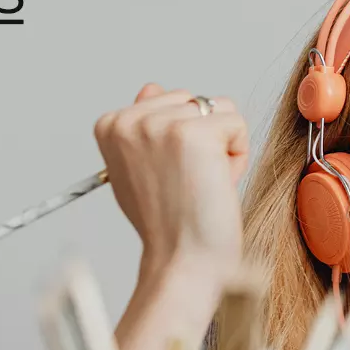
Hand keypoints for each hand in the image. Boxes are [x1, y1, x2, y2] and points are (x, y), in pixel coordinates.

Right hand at [93, 84, 249, 282]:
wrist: (182, 261)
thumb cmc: (168, 225)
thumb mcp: (140, 170)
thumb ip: (145, 129)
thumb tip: (153, 87)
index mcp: (112, 125)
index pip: (170, 103)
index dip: (182, 144)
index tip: (170, 179)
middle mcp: (130, 120)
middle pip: (195, 102)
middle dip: (204, 140)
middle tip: (189, 184)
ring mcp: (160, 125)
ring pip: (219, 110)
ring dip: (222, 148)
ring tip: (202, 184)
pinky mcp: (194, 134)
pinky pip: (237, 125)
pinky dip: (237, 157)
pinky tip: (217, 184)